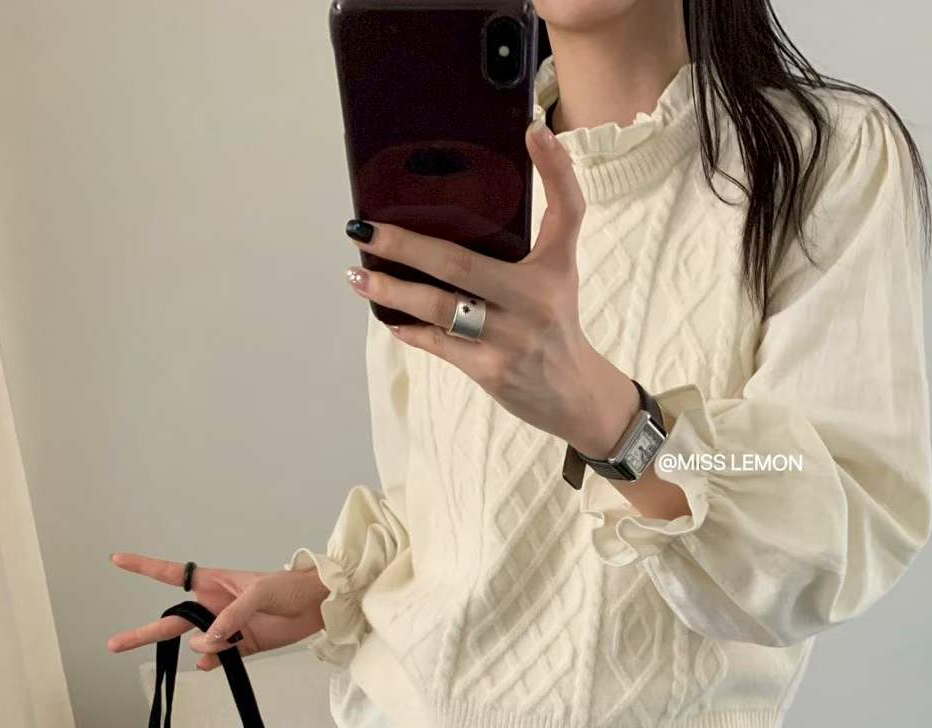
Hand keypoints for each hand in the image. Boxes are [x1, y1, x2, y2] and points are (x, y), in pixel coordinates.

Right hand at [106, 554, 329, 671]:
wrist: (320, 606)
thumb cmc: (289, 587)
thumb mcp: (259, 594)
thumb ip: (232, 617)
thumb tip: (204, 643)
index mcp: (213, 583)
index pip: (170, 574)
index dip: (143, 567)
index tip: (116, 560)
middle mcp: (214, 606)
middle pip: (172, 619)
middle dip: (144, 632)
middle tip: (114, 644)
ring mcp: (227, 628)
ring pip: (196, 642)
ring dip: (198, 648)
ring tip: (223, 643)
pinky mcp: (243, 646)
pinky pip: (218, 658)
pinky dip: (212, 662)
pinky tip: (213, 662)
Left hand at [343, 119, 640, 459]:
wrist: (574, 394)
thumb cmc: (558, 319)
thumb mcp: (562, 266)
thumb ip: (554, 213)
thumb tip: (533, 139)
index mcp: (549, 271)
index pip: (564, 211)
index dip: (554, 169)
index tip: (532, 130)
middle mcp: (529, 305)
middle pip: (460, 266)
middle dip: (405, 246)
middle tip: (363, 229)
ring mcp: (506, 341)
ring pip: (439, 310)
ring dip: (392, 290)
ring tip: (357, 273)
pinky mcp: (488, 371)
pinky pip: (439, 345)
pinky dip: (410, 329)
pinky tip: (386, 315)